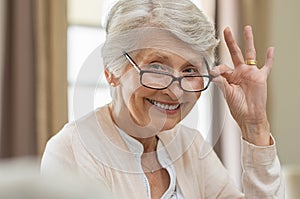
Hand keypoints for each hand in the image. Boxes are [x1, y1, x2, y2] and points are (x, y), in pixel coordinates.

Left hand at [210, 26, 272, 145]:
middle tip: (226, 30)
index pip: (222, 66)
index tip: (214, 73)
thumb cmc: (237, 107)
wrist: (249, 116)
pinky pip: (266, 66)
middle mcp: (239, 72)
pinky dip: (269, 58)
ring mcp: (250, 73)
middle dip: (230, 41)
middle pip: (235, 53)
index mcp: (229, 77)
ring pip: (250, 54)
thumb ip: (221, 82)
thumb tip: (213, 73)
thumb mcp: (227, 94)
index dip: (217, 69)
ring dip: (249, 41)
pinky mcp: (261, 77)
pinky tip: (270, 49)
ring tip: (247, 28)